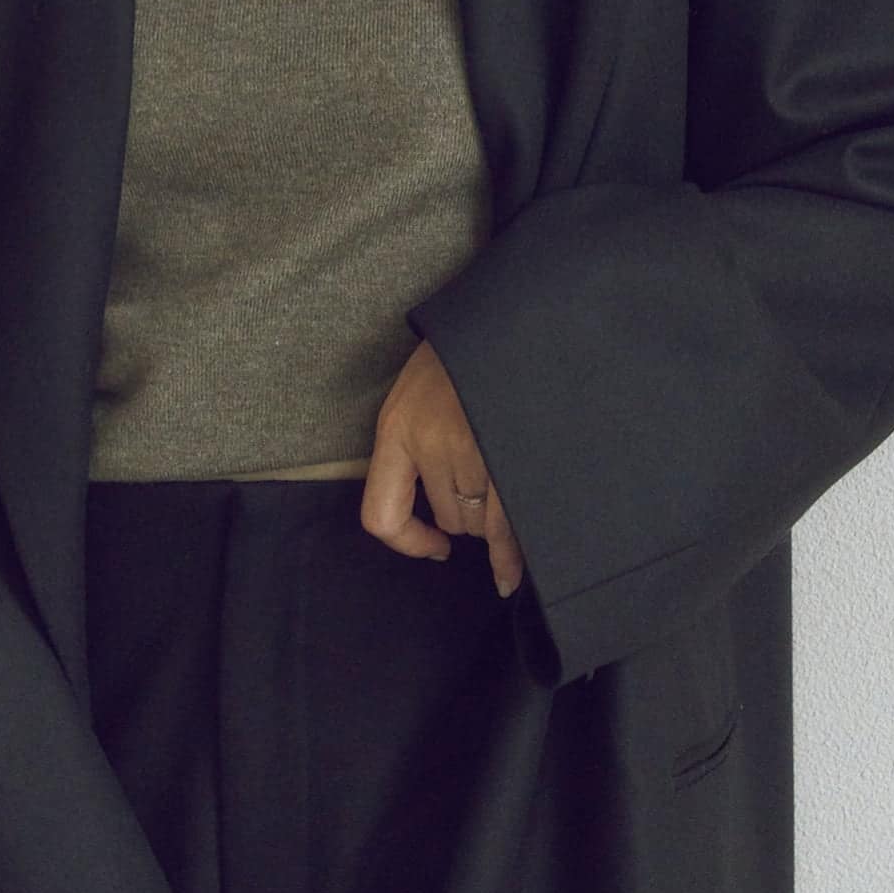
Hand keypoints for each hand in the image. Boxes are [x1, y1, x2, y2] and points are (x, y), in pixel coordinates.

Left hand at [360, 337, 524, 598]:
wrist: (503, 317)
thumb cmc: (459, 359)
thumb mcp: (415, 396)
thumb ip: (414, 452)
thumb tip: (440, 525)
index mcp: (397, 430)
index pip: (382, 516)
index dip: (408, 543)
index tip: (436, 548)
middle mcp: (430, 445)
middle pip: (449, 520)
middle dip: (469, 515)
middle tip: (490, 484)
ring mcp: (473, 449)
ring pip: (481, 522)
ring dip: (495, 516)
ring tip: (510, 476)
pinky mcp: (510, 453)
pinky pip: (506, 525)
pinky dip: (510, 554)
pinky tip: (511, 575)